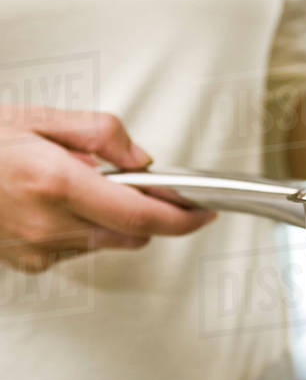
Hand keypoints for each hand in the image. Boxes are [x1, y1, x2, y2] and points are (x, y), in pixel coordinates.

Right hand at [0, 107, 215, 272]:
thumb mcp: (37, 117)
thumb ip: (99, 134)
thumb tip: (142, 159)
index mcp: (55, 182)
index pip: (142, 214)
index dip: (182, 217)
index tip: (203, 212)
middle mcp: (48, 223)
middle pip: (132, 234)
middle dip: (145, 211)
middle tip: (134, 181)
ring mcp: (36, 248)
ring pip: (106, 242)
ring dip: (110, 218)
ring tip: (75, 183)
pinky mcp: (27, 262)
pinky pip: (77, 249)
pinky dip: (82, 228)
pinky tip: (53, 203)